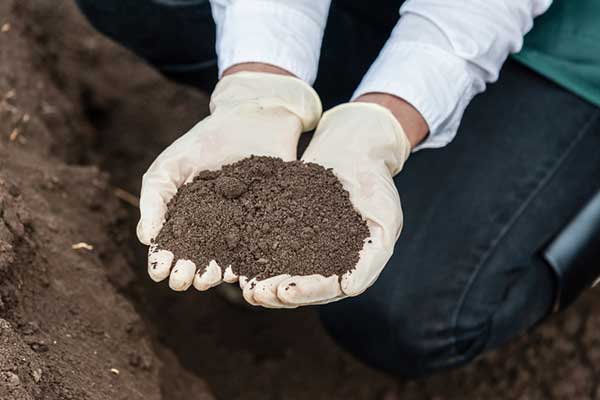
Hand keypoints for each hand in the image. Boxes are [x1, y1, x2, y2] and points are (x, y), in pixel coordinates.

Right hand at [137, 70, 321, 290]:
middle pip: (199, 258)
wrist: (254, 117)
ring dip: (216, 273)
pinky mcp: (269, 222)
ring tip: (207, 280)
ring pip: (228, 257)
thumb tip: (145, 238)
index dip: (163, 260)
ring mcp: (242, 228)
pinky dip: (250, 260)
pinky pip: (260, 247)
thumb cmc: (205, 141)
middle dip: (188, 272)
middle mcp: (214, 229)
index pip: (172, 246)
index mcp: (187, 219)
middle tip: (182, 281)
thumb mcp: (171, 165)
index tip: (158, 272)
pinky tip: (240, 270)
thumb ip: (155, 198)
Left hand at [242, 102, 411, 306]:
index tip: (285, 291)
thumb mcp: (385, 218)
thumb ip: (372, 257)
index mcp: (349, 267)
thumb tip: (350, 289)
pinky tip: (235, 258)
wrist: (354, 146)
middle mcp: (325, 262)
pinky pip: (266, 244)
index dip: (306, 292)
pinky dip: (252, 253)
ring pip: (279, 271)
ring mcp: (304, 246)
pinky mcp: (284, 227)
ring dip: (260, 280)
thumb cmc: (376, 181)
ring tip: (241, 284)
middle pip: (299, 286)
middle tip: (254, 293)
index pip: (327, 288)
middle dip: (275, 292)